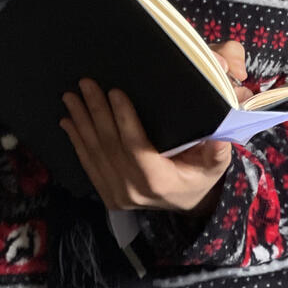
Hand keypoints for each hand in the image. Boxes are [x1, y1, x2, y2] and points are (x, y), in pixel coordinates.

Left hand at [58, 41, 248, 213]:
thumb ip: (217, 150)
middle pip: (110, 146)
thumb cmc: (200, 175)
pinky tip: (67, 121)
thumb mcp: (215, 164)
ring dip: (80, 122)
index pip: (136, 147)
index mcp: (159, 181)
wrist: (186, 203)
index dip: (124, 119)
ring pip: (94, 153)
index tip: (115, 92)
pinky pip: (87, 164)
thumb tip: (220, 135)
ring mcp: (116, 194)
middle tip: (86, 84)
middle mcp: (133, 190)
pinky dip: (76, 140)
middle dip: (95, 112)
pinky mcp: (106, 193)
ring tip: (70, 97)